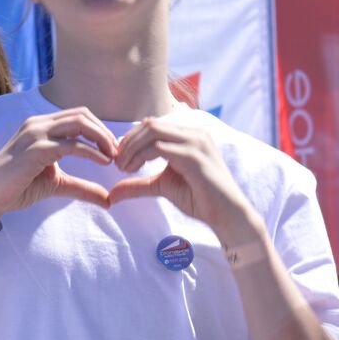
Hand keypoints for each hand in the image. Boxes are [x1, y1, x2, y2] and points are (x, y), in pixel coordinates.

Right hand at [0, 108, 116, 213]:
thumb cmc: (17, 187)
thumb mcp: (57, 184)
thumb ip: (82, 186)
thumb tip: (108, 199)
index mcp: (41, 126)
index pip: (78, 116)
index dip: (99, 130)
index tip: (113, 150)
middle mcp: (38, 124)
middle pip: (82, 114)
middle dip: (104, 132)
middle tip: (118, 152)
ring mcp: (36, 134)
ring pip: (79, 123)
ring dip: (101, 138)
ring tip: (113, 156)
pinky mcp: (36, 149)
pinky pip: (71, 145)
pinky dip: (91, 152)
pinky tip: (103, 162)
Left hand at [109, 116, 254, 238]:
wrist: (226, 215)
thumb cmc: (199, 199)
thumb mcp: (162, 187)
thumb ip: (138, 185)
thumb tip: (112, 193)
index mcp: (188, 136)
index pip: (152, 125)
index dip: (131, 139)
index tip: (119, 158)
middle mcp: (194, 133)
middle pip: (150, 124)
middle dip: (128, 141)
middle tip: (117, 162)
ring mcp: (196, 142)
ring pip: (152, 131)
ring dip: (132, 147)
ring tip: (123, 167)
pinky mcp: (194, 155)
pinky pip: (159, 147)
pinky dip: (140, 155)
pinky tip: (133, 170)